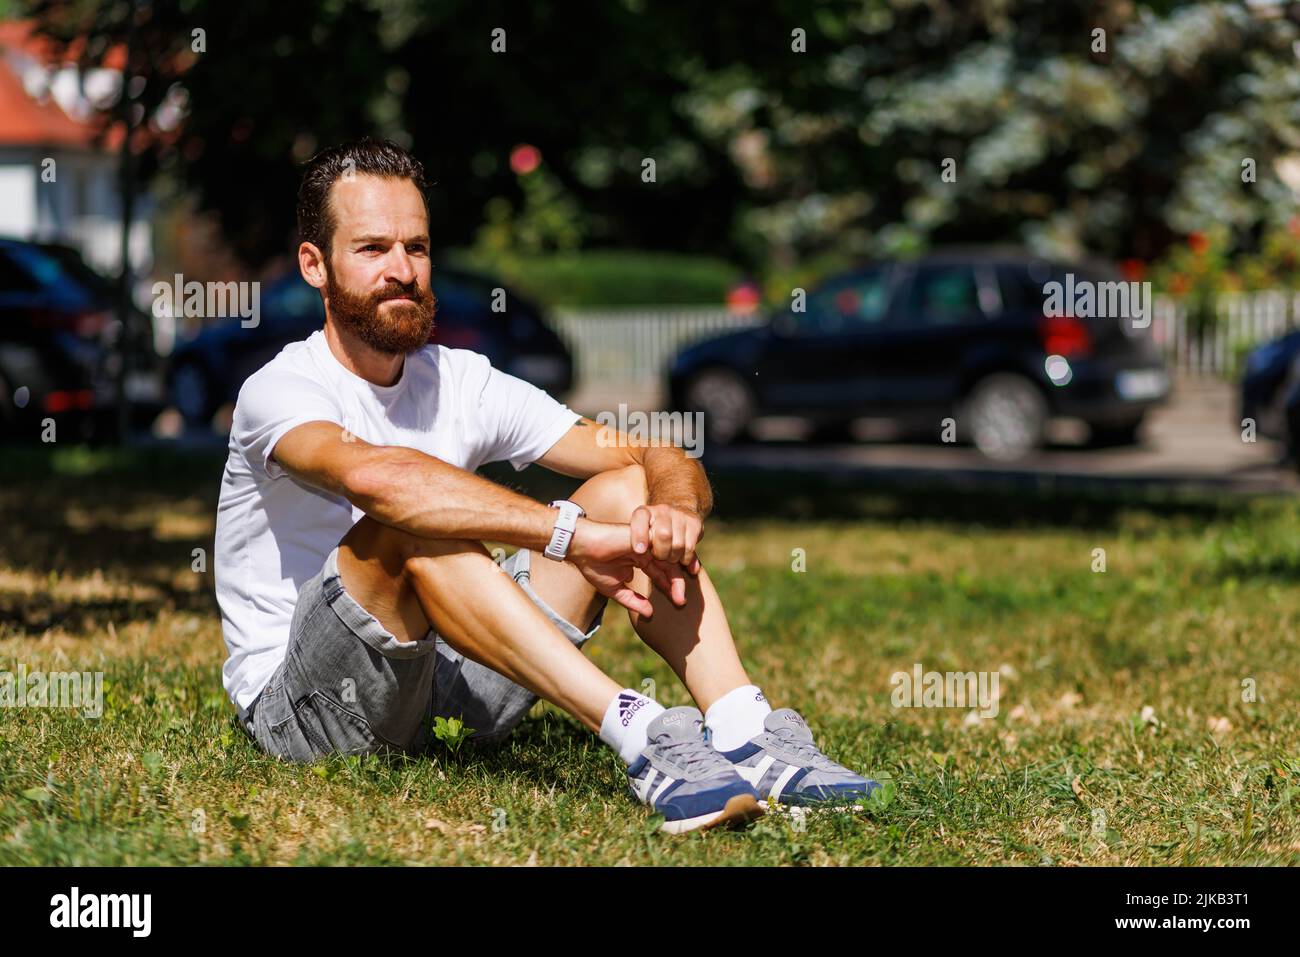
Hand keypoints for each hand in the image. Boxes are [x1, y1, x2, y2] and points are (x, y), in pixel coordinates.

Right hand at [567, 519, 691, 614]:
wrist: (581, 548)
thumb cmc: (594, 565)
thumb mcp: (615, 589)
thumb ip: (632, 601)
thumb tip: (650, 614)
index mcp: (641, 560)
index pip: (661, 573)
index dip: (670, 587)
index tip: (678, 603)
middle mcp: (646, 550)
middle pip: (669, 566)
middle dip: (677, 584)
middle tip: (681, 602)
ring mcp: (646, 542)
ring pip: (669, 557)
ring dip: (676, 576)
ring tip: (678, 594)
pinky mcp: (643, 536)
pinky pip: (663, 546)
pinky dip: (670, 558)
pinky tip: (674, 574)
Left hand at [630, 504, 702, 572]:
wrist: (677, 513)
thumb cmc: (652, 530)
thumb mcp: (639, 533)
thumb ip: (636, 542)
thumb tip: (640, 551)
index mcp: (644, 512)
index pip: (640, 518)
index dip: (639, 535)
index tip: (640, 550)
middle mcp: (663, 510)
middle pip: (664, 535)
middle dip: (661, 553)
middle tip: (658, 556)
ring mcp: (680, 515)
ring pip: (678, 545)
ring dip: (673, 557)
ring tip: (669, 556)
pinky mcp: (694, 523)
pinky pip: (690, 548)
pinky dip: (685, 558)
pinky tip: (681, 557)